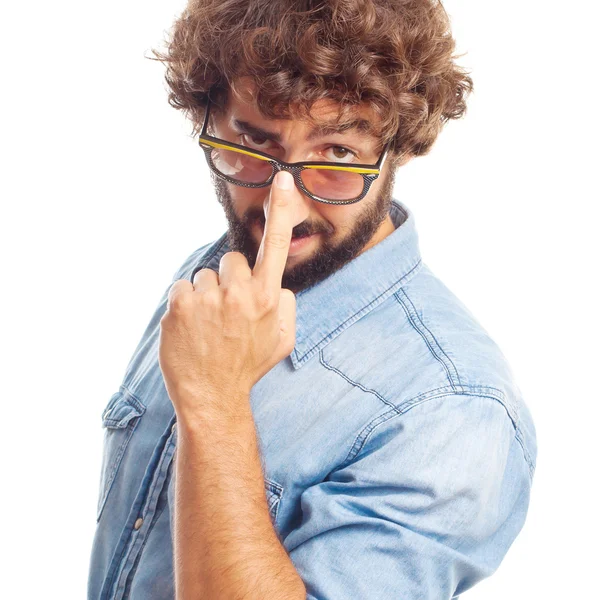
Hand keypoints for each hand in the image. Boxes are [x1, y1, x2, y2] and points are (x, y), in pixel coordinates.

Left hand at [158, 171, 296, 421]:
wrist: (212, 396)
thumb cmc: (248, 367)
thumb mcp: (283, 340)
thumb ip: (286, 306)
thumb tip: (276, 284)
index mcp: (268, 298)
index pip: (277, 245)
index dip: (282, 210)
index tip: (284, 180)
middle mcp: (240, 293)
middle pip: (231, 260)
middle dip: (229, 280)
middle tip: (226, 312)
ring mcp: (208, 298)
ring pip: (205, 276)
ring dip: (205, 295)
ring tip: (207, 326)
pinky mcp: (179, 304)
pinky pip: (183, 286)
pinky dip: (184, 303)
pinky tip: (190, 328)